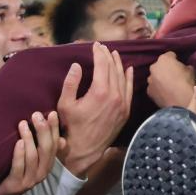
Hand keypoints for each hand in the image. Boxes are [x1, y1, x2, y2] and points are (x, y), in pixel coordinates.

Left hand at [0, 111, 63, 194]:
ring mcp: (30, 180)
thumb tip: (60, 138)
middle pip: (47, 149)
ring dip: (29, 138)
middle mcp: (43, 173)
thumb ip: (41, 149)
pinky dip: (19, 154)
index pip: (55, 144)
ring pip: (34, 156)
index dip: (54, 129)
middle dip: (43, 130)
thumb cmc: (13, 172)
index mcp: (47, 165)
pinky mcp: (17, 185)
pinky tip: (18, 142)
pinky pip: (19, 167)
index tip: (52, 113)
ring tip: (22, 123)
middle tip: (36, 114)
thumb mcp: (30, 161)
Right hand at [57, 43, 133, 175]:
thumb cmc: (72, 126)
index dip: (98, 53)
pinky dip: (129, 78)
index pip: (102, 65)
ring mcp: (123, 103)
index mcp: (100, 91)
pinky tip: (128, 69)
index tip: (95, 45)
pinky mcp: (126, 110)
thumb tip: (76, 65)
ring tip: (114, 54)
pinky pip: (129, 90)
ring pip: (123, 78)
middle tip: (102, 47)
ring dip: (118, 64)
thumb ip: (70, 83)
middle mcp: (115, 95)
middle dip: (108, 56)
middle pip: (113, 69)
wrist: (86, 149)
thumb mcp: (65, 104)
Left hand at [146, 51, 195, 107]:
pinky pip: (154, 87)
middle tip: (175, 75)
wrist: (182, 104)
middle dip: (166, 69)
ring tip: (170, 85)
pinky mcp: (149, 91)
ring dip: (161, 79)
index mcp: (164, 59)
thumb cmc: (188, 84)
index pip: (170, 55)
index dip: (176, 59)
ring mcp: (149, 80)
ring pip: (156, 76)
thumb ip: (185, 65)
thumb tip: (184, 67)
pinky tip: (166, 93)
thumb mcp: (192, 70)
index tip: (180, 65)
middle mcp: (153, 67)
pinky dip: (158, 88)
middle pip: (160, 65)